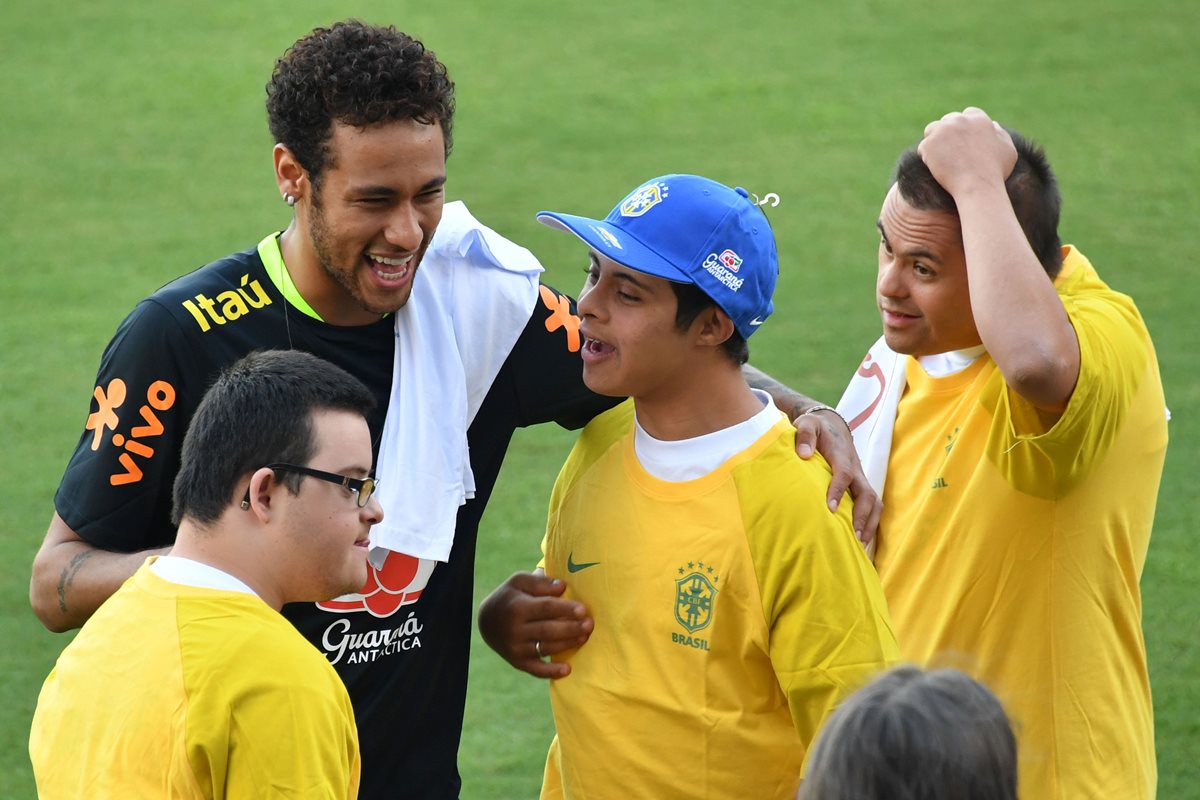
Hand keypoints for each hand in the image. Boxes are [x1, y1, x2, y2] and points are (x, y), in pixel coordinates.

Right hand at [477, 570, 592, 678]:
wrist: (486, 621)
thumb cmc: (510, 596)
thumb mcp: (519, 581)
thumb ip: (540, 582)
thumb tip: (562, 587)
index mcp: (517, 608)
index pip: (545, 608)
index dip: (565, 609)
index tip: (583, 609)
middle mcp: (515, 630)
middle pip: (547, 630)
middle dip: (570, 628)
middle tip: (589, 624)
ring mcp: (516, 648)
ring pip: (546, 648)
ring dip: (567, 644)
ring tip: (584, 638)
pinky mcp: (518, 662)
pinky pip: (536, 670)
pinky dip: (551, 672)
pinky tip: (568, 669)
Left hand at [793, 410, 879, 547]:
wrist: (832, 425)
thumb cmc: (816, 427)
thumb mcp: (807, 423)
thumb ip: (804, 435)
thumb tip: (804, 454)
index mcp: (841, 455)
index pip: (844, 473)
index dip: (839, 490)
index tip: (831, 508)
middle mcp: (856, 469)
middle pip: (867, 493)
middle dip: (862, 515)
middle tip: (852, 535)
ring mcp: (860, 478)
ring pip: (874, 502)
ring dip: (869, 523)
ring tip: (859, 544)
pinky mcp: (860, 486)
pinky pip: (872, 506)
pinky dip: (870, 523)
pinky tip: (859, 540)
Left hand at [918, 107, 1016, 197]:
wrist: (977, 186)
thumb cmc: (995, 172)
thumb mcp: (1008, 151)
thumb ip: (1001, 135)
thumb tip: (993, 125)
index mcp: (980, 119)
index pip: (968, 114)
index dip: (965, 126)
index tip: (963, 139)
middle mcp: (960, 120)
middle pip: (948, 120)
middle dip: (949, 132)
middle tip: (949, 150)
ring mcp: (943, 130)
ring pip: (932, 129)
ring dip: (935, 140)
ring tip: (939, 156)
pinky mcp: (929, 143)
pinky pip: (923, 147)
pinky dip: (927, 156)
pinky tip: (934, 167)